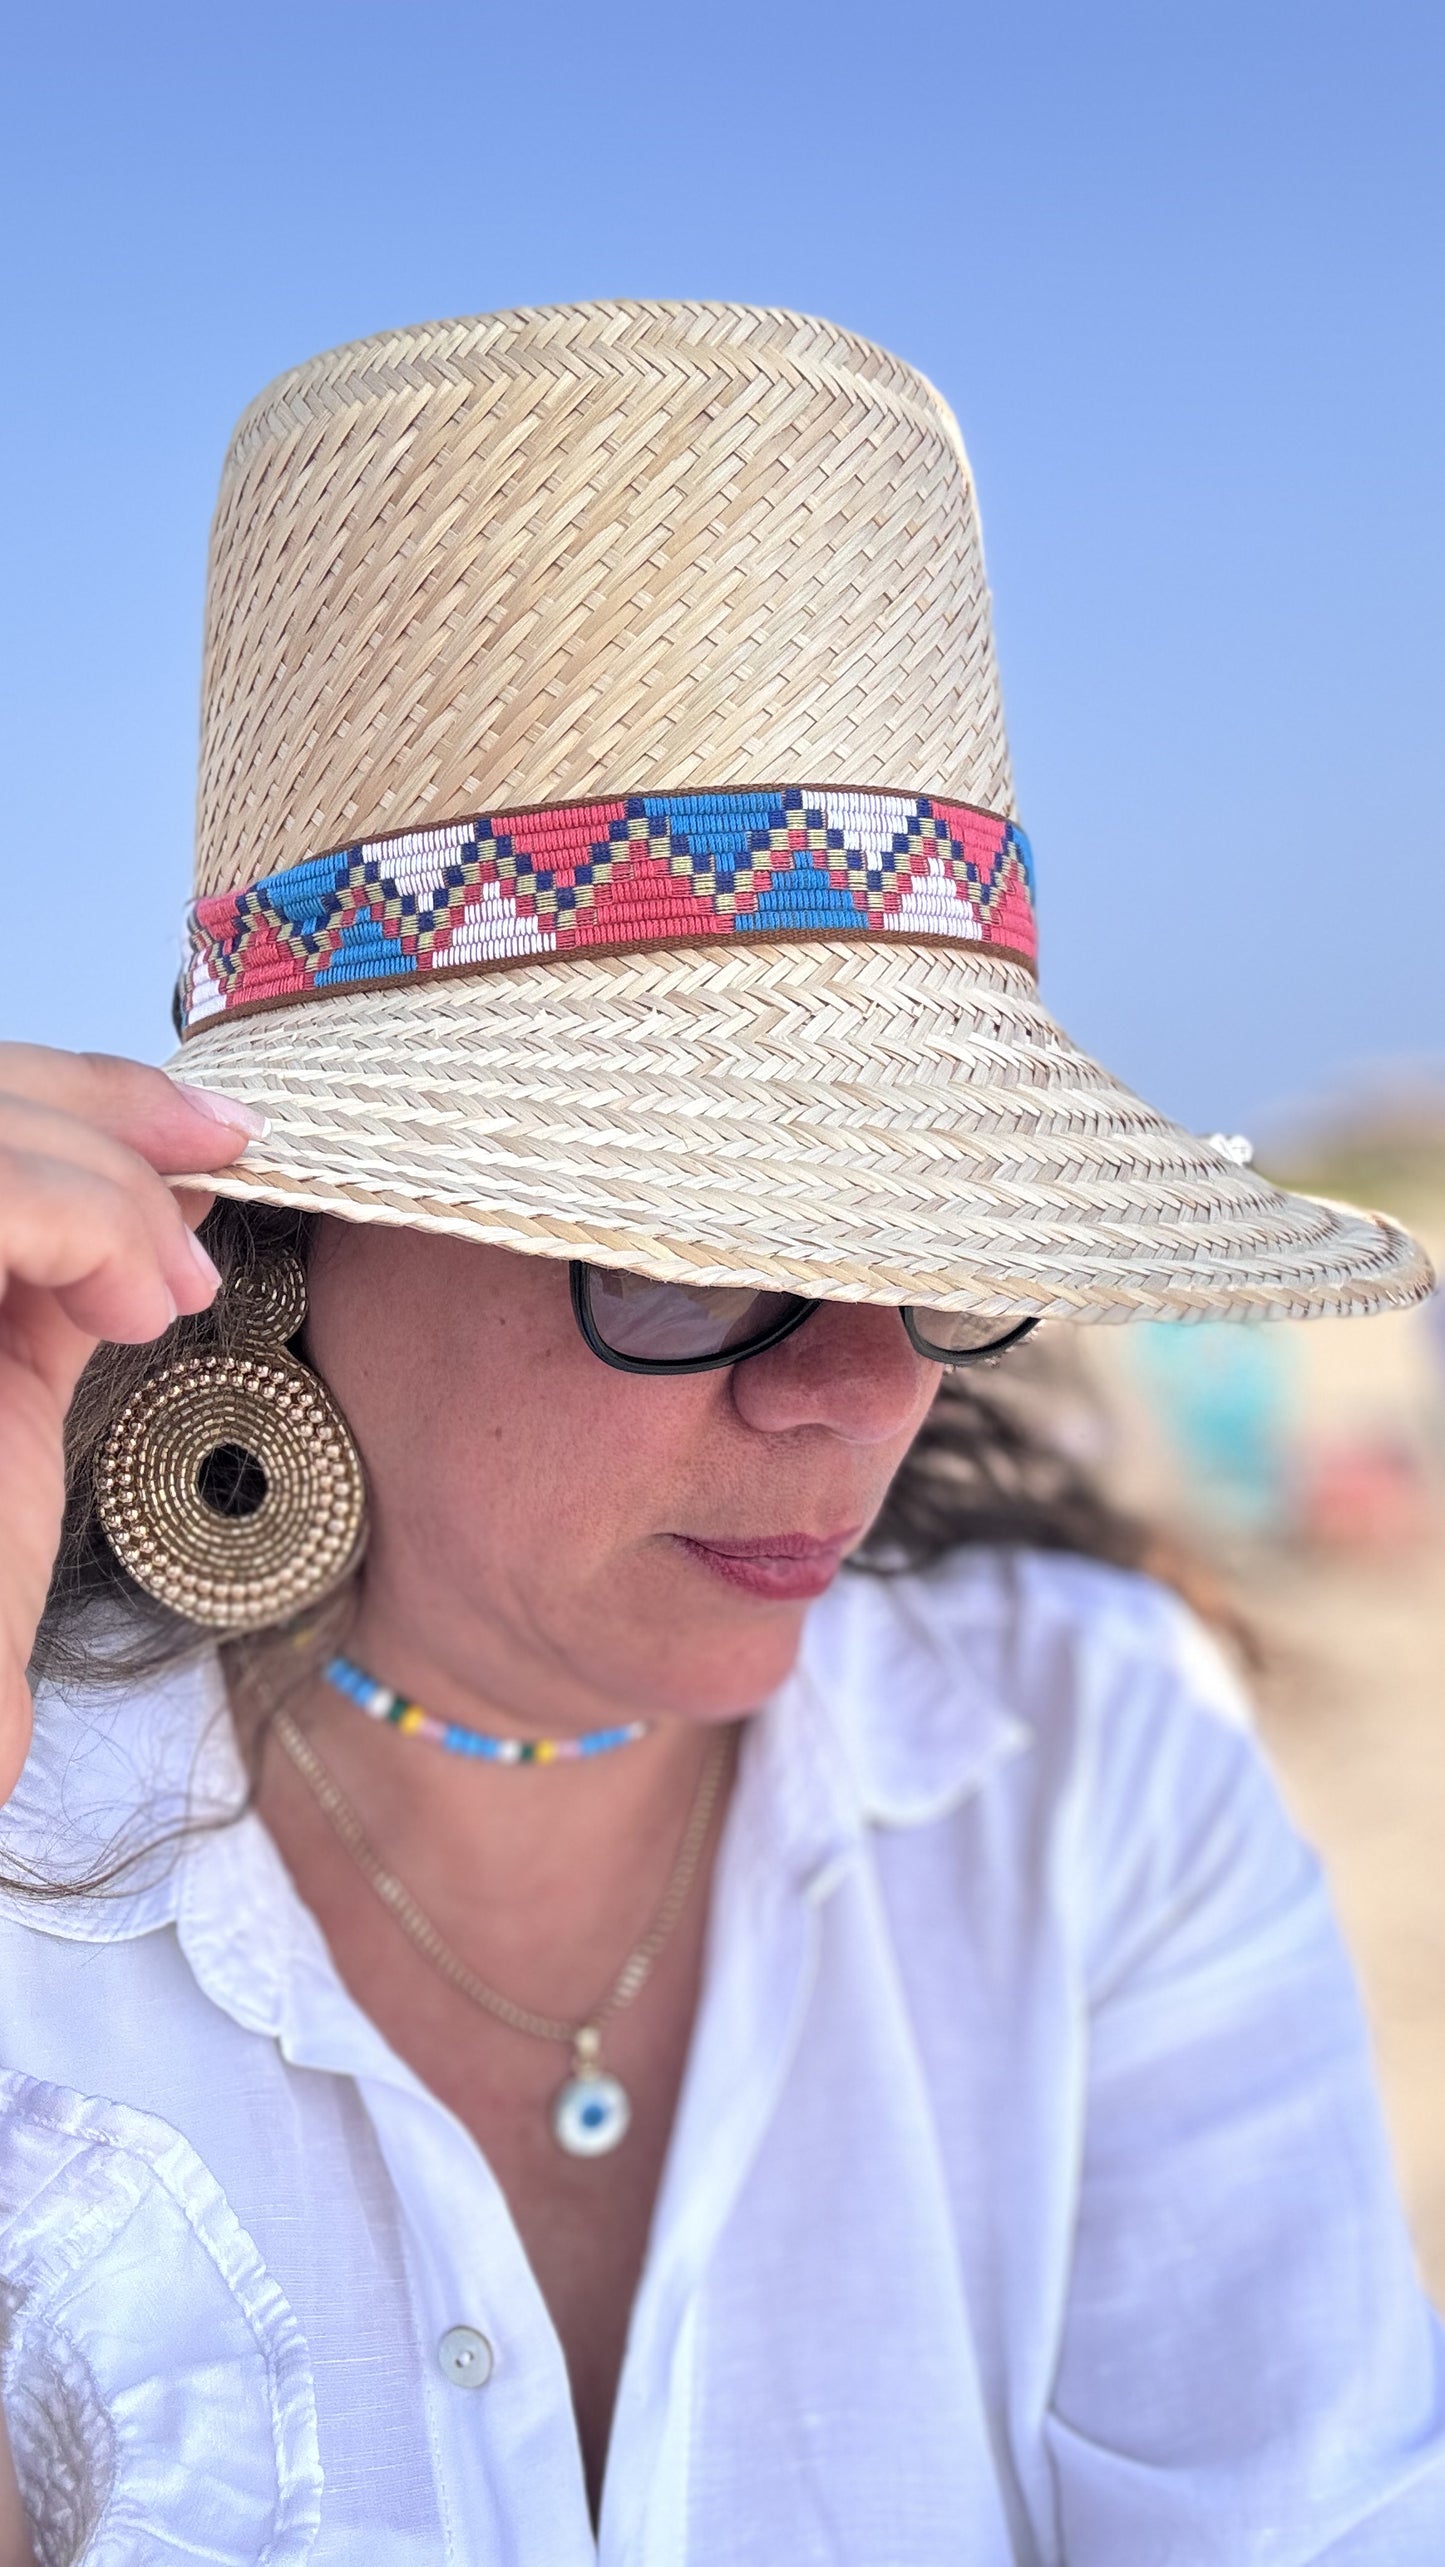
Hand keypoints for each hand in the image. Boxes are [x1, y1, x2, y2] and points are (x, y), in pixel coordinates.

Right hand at [0, 1045, 265, 1802]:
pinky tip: (141, 1311)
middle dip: (109, 1107)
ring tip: (173, 1293)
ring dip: (108, 1181)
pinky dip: (90, 1220)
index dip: (80, 1090)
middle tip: (228, 1154)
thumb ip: (62, 1269)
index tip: (210, 1132)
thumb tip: (169, 1181)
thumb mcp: (14, 1380)